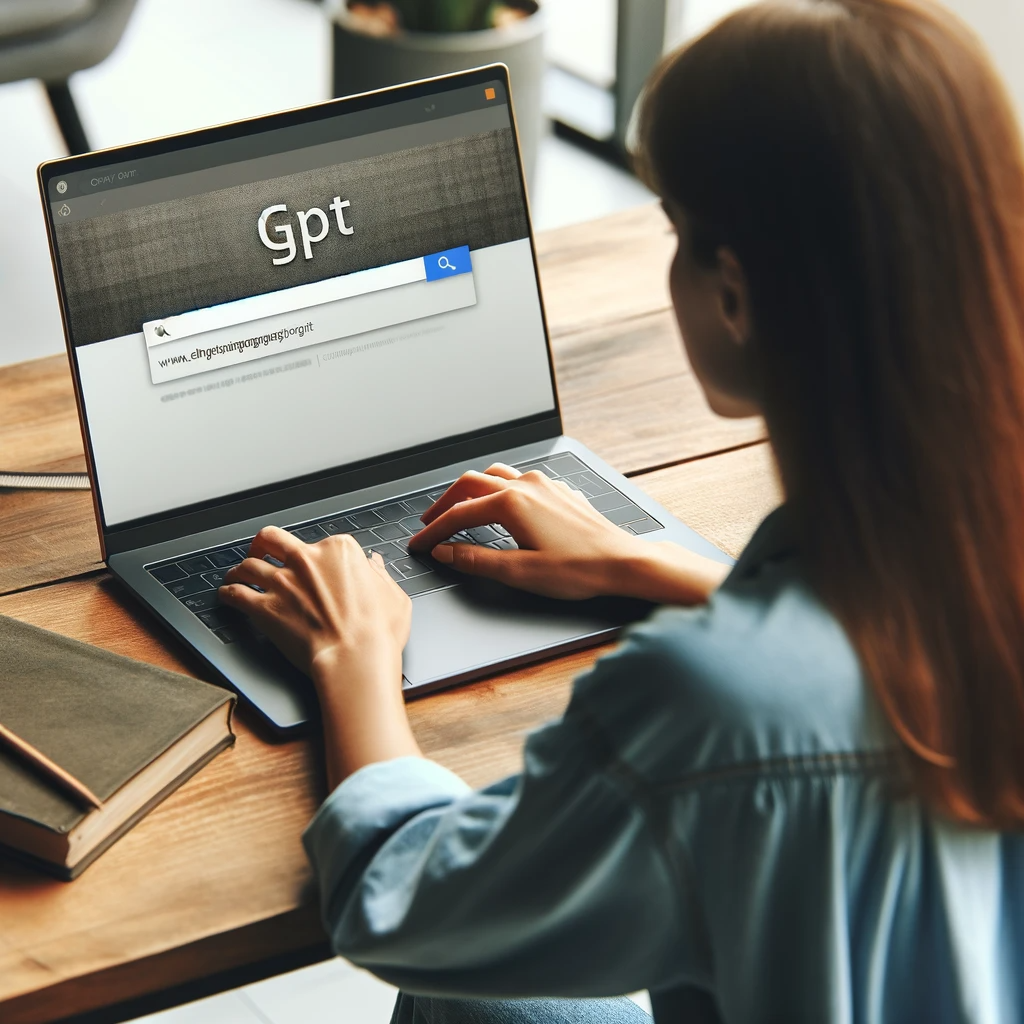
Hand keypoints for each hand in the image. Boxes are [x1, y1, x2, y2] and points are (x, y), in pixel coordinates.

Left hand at [220, 527, 418, 786]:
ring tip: (236, 574)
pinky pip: (236, 594)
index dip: (315, 554)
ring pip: (249, 565)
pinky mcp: (265, 607)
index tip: (313, 564)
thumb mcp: (393, 596)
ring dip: (240, 569)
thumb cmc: (378, 632)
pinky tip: (226, 595)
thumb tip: (373, 565)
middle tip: (260, 550)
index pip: (321, 542)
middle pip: (272, 539)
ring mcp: (283, 582)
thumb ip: (379, 576)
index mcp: (340, 551)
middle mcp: (307, 559)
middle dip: (262, 543)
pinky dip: (228, 593)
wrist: (356, 659)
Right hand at [408, 463, 727, 602]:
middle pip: (470, 484)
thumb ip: (476, 560)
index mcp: (511, 504)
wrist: (623, 562)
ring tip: (461, 508)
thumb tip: (446, 552)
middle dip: (446, 504)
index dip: (434, 531)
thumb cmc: (579, 569)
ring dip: (472, 489)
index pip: (459, 516)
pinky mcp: (561, 491)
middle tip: (431, 523)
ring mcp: (546, 485)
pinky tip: (504, 505)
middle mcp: (527, 486)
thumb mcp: (520, 572)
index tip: (420, 544)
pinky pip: (521, 480)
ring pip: (496, 474)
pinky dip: (500, 489)